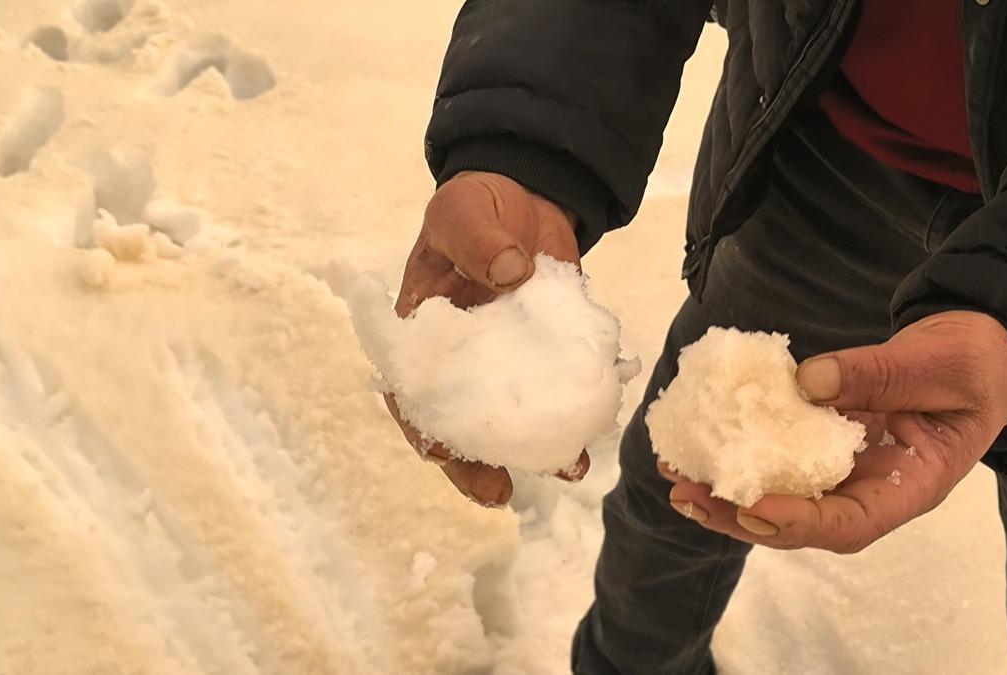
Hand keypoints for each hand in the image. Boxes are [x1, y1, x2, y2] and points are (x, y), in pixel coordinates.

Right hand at [388, 171, 587, 507]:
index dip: (423, 430)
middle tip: (499, 493)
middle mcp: (464, 361)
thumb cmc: (477, 206)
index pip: (412, 393)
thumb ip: (477, 238)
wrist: (529, 196)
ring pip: (514, 418)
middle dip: (476, 464)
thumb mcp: (463, 211)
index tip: (442, 456)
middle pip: (461, 424)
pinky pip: (560, 390)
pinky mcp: (551, 354)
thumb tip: (509, 272)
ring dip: (535, 450)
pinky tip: (594, 429)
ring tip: (565, 468)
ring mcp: (509, 362)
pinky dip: (576, 412)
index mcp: (424, 335)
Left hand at [662, 311, 1006, 552]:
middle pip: (801, 521)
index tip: (755, 506)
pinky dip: (741, 453)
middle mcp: (870, 489)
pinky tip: (700, 443)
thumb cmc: (973, 363)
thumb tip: (808, 382)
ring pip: (782, 495)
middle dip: (742, 515)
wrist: (980, 351)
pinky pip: (780, 456)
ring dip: (727, 492)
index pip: (851, 524)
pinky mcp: (825, 441)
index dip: (800, 522)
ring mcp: (846, 468)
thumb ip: (882, 374)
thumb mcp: (938, 363)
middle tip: (690, 496)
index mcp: (909, 487)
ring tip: (677, 477)